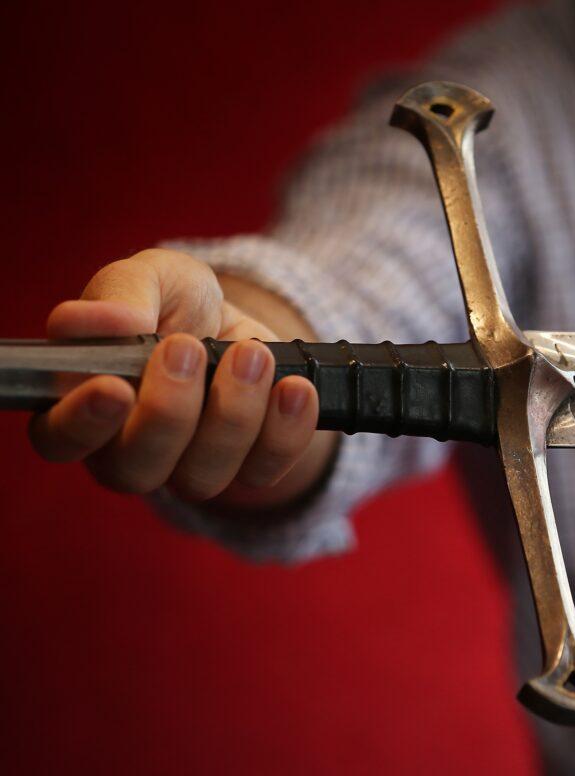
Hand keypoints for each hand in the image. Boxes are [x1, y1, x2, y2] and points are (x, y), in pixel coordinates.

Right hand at [29, 248, 326, 503]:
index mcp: (80, 405)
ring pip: (202, 477)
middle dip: (169, 410)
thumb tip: (104, 323)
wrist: (239, 324)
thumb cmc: (177, 304)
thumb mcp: (151, 278)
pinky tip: (295, 387)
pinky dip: (285, 431)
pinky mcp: (244, 470)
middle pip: (136, 467)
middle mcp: (125, 451)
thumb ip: (121, 294)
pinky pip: (262, 473)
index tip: (115, 388)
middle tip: (189, 347)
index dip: (82, 422)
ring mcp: (186, 470)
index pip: (59, 438)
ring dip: (233, 414)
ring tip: (252, 355)